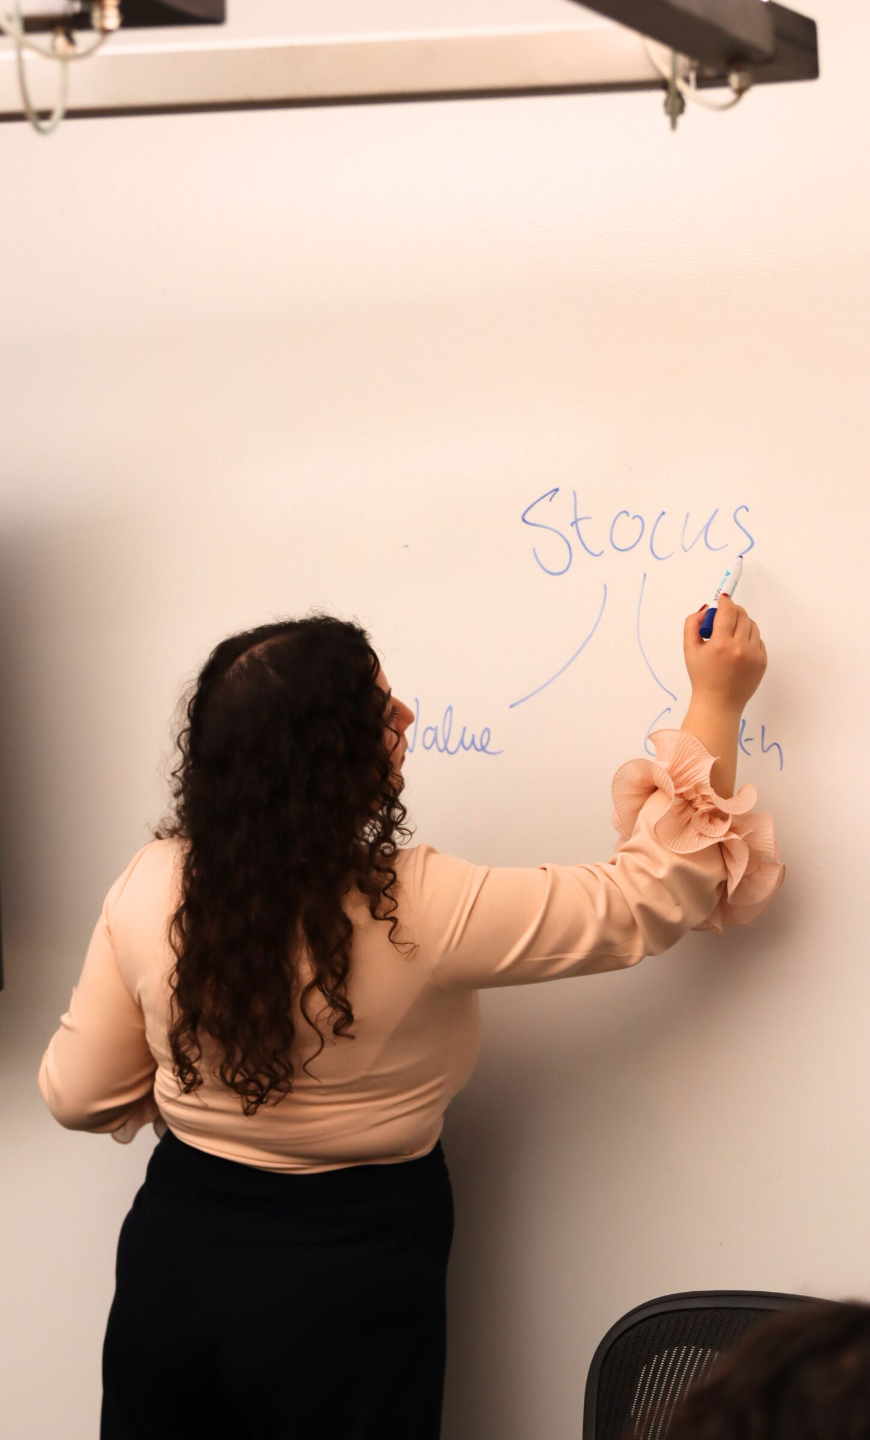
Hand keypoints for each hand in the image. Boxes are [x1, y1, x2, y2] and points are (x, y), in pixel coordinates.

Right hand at [683, 594, 767, 713]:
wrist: (719, 703)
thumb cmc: (702, 677)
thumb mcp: (689, 649)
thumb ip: (693, 623)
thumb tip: (707, 609)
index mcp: (720, 644)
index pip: (728, 611)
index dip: (725, 602)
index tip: (722, 600)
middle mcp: (740, 648)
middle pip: (742, 614)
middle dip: (733, 611)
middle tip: (724, 617)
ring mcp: (754, 655)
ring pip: (752, 625)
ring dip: (742, 623)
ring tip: (730, 635)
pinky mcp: (762, 661)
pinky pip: (758, 639)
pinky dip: (749, 638)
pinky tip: (737, 649)